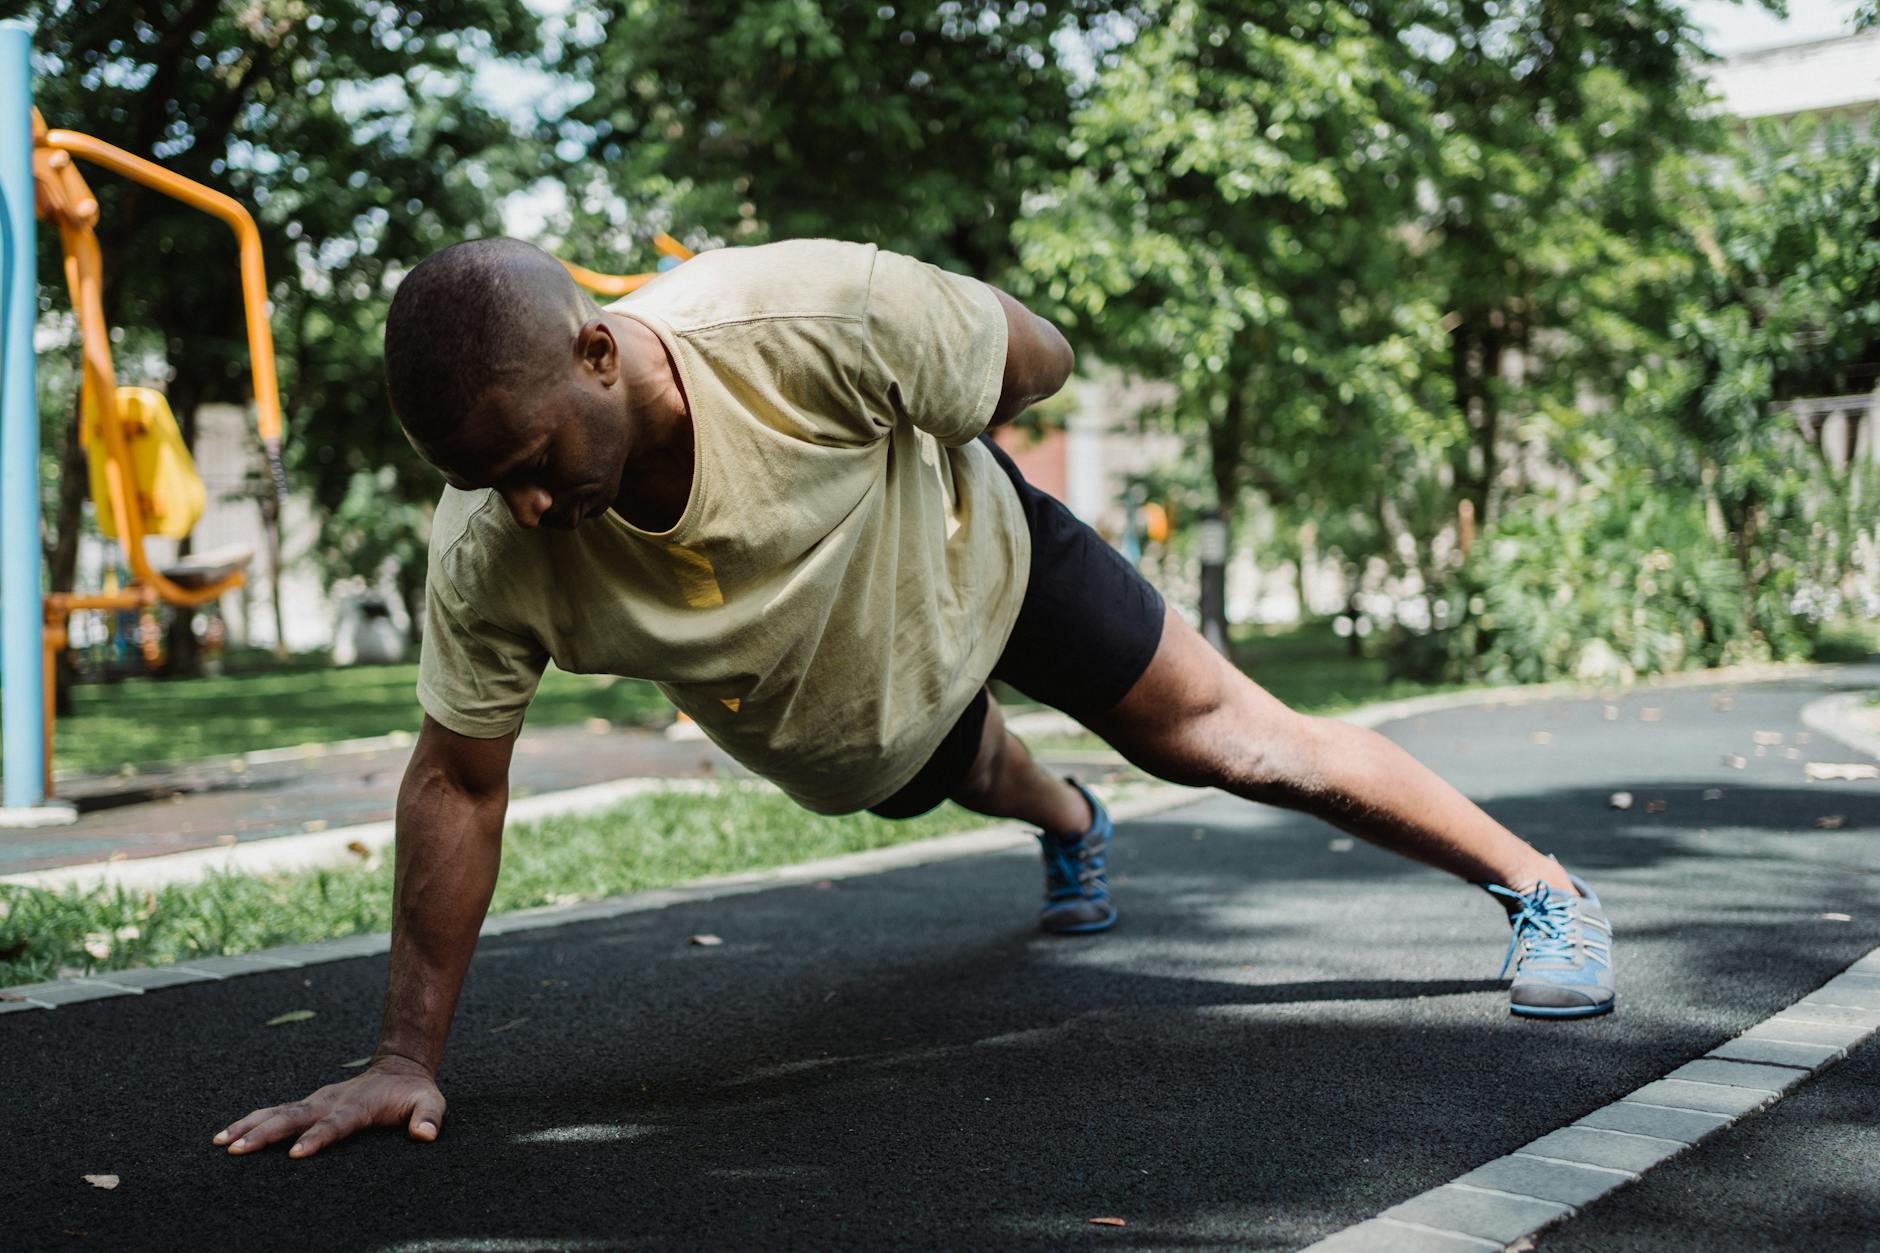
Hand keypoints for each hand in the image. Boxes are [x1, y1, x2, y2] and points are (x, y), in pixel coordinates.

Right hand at [213, 1054, 445, 1158]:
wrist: (400, 1067)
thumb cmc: (414, 1092)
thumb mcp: (431, 1102)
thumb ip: (429, 1117)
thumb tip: (425, 1135)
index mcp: (358, 1106)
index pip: (336, 1123)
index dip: (318, 1137)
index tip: (296, 1153)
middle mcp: (331, 1101)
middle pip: (294, 1117)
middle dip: (265, 1133)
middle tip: (236, 1148)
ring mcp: (316, 1101)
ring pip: (277, 1112)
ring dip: (248, 1126)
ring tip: (219, 1141)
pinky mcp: (308, 1104)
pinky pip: (275, 1112)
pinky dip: (249, 1122)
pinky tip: (225, 1135)